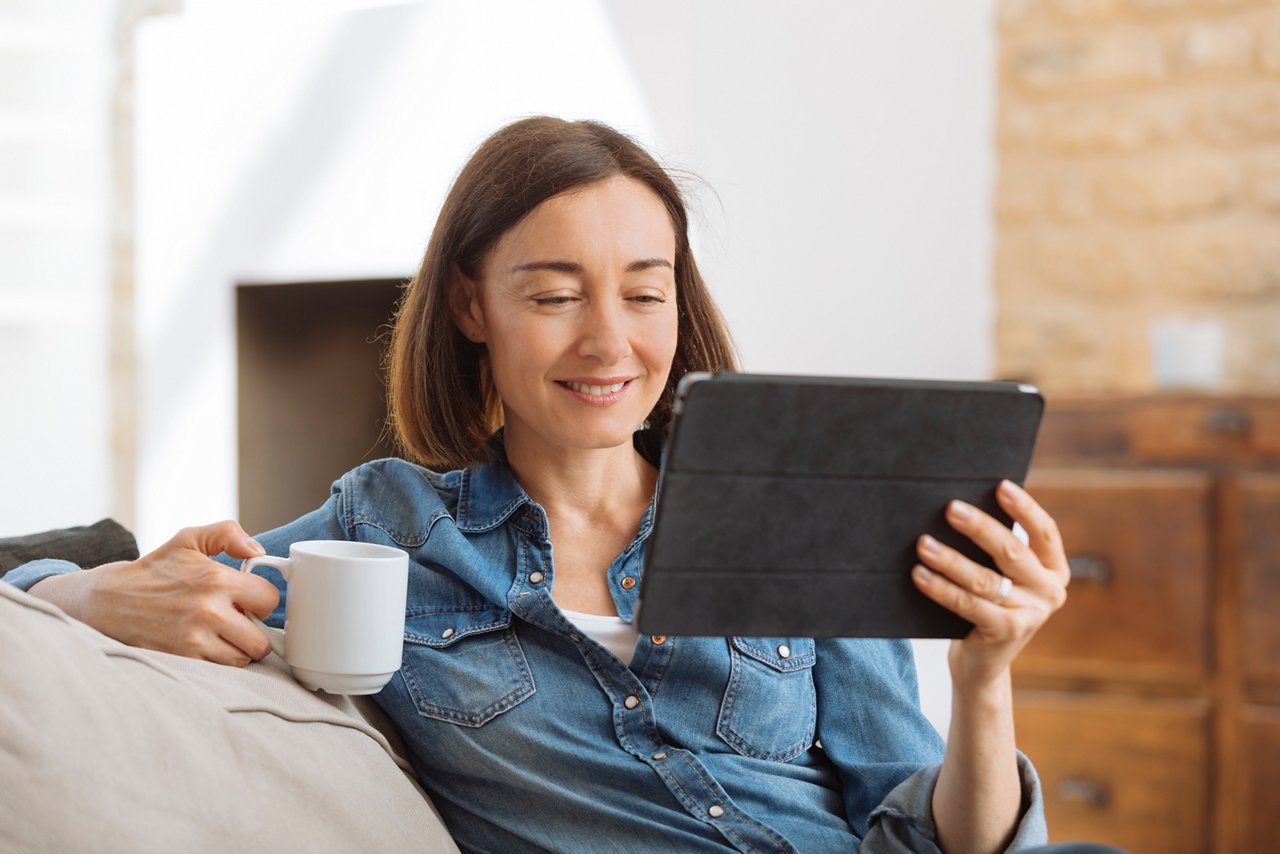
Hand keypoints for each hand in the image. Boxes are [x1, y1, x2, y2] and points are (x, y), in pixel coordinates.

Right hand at [30, 520, 279, 665]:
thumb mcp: (189, 540)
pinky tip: (208, 645)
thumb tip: (257, 551)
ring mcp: (195, 639)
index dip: (263, 600)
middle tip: (241, 622)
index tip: (250, 600)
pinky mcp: (183, 659)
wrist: (110, 601)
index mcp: (216, 579)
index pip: (269, 599)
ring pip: (244, 658)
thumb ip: (228, 534)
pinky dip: (220, 660)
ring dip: (239, 648)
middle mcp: (209, 611)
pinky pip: (221, 669)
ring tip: (223, 633)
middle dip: (256, 631)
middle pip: (262, 640)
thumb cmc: (155, 570)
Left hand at [911, 479, 1069, 688]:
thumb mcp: (1002, 576)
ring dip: (951, 559)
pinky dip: (941, 588)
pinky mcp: (1006, 633)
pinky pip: (968, 604)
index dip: (1024, 508)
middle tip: (949, 508)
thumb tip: (958, 507)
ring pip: (986, 580)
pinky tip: (920, 575)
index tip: (1000, 486)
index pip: (1045, 532)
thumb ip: (994, 550)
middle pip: (1012, 551)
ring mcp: (1031, 615)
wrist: (982, 662)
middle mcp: (1050, 591)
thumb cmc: (986, 605)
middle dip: (979, 527)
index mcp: (1053, 569)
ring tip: (923, 544)